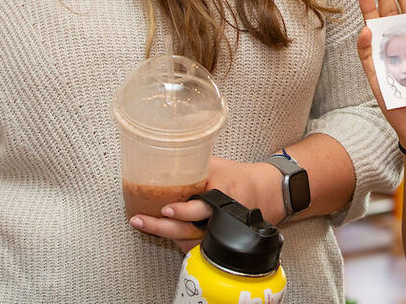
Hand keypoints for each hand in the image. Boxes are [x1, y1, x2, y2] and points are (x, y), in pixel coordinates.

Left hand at [128, 157, 285, 251]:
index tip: (166, 210)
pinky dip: (179, 242)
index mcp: (223, 196)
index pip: (202, 208)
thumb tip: (162, 157)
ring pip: (190, 242)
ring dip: (166, 236)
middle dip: (162, 227)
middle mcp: (221, 218)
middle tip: (141, 220)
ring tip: (144, 225)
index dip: (184, 211)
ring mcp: (219, 233)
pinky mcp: (217, 242)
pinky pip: (195, 248)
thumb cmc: (238, 177)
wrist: (263, 193)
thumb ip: (193, 164)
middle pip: (190, 230)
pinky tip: (164, 233)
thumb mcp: (217, 165)